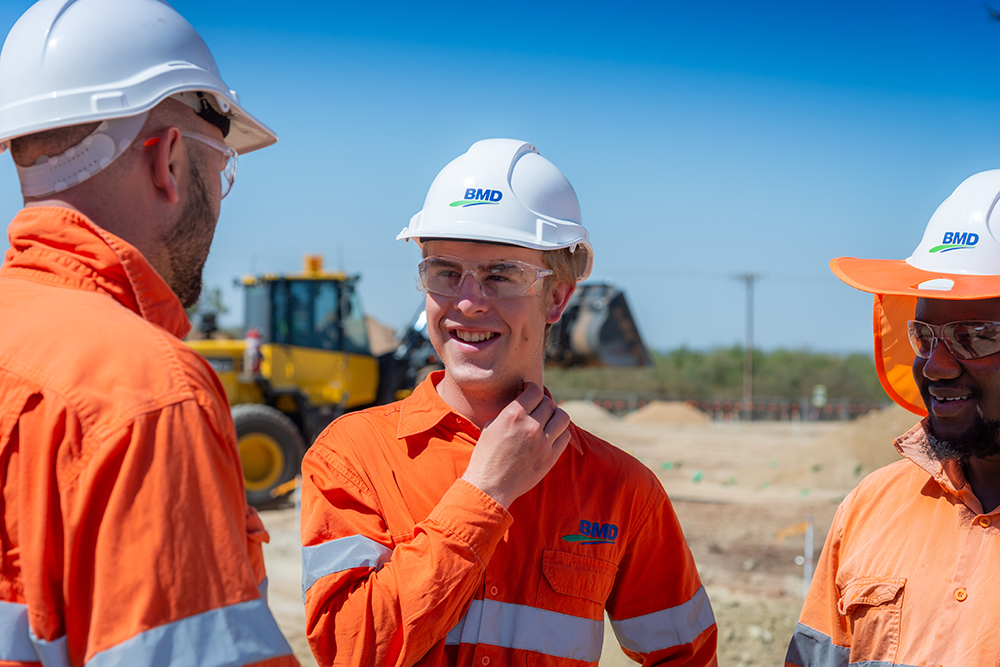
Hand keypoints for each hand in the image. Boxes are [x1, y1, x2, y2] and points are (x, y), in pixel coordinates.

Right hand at [461, 382, 573, 508]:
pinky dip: (560, 432)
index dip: (533, 389)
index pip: (535, 391)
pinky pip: (565, 436)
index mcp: (514, 415)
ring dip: (556, 415)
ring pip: (563, 417)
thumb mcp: (492, 425)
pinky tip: (550, 435)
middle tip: (537, 408)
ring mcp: (543, 442)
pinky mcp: (551, 457)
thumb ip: (510, 410)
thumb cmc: (486, 455)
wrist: (490, 485)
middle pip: (549, 403)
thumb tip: (523, 396)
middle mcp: (531, 426)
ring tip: (548, 420)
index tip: (530, 393)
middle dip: (543, 403)